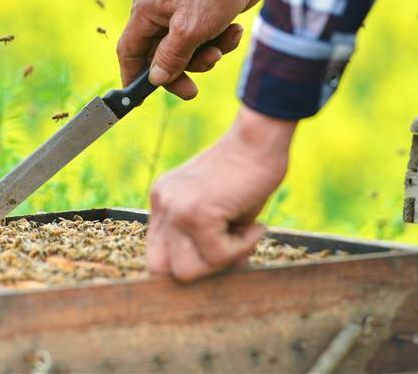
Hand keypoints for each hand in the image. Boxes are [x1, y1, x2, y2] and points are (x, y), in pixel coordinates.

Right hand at [117, 0, 269, 99]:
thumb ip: (171, 58)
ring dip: (206, 55)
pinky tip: (233, 31)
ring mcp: (179, 14)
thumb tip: (155, 80)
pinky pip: (203, 42)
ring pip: (185, 53)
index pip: (129, 50)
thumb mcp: (190, 30)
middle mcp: (158, 12)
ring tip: (223, 44)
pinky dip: (219, 42)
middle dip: (181, 70)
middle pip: (160, 57)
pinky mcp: (201, 15)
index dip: (132, 77)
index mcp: (146, 10)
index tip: (139, 101)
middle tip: (192, 91)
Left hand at [146, 106, 296, 281]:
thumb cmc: (249, 174)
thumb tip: (221, 274)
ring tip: (245, 234)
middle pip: (160, 269)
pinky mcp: (197, 212)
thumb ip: (208, 241)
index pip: (157, 253)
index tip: (218, 256)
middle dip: (198, 270)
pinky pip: (218, 256)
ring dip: (222, 262)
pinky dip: (243, 247)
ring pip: (186, 271)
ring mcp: (175, 207)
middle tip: (231, 251)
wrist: (261, 142)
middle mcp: (163, 203)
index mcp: (163, 200)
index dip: (187, 262)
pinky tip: (256, 225)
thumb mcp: (220, 211)